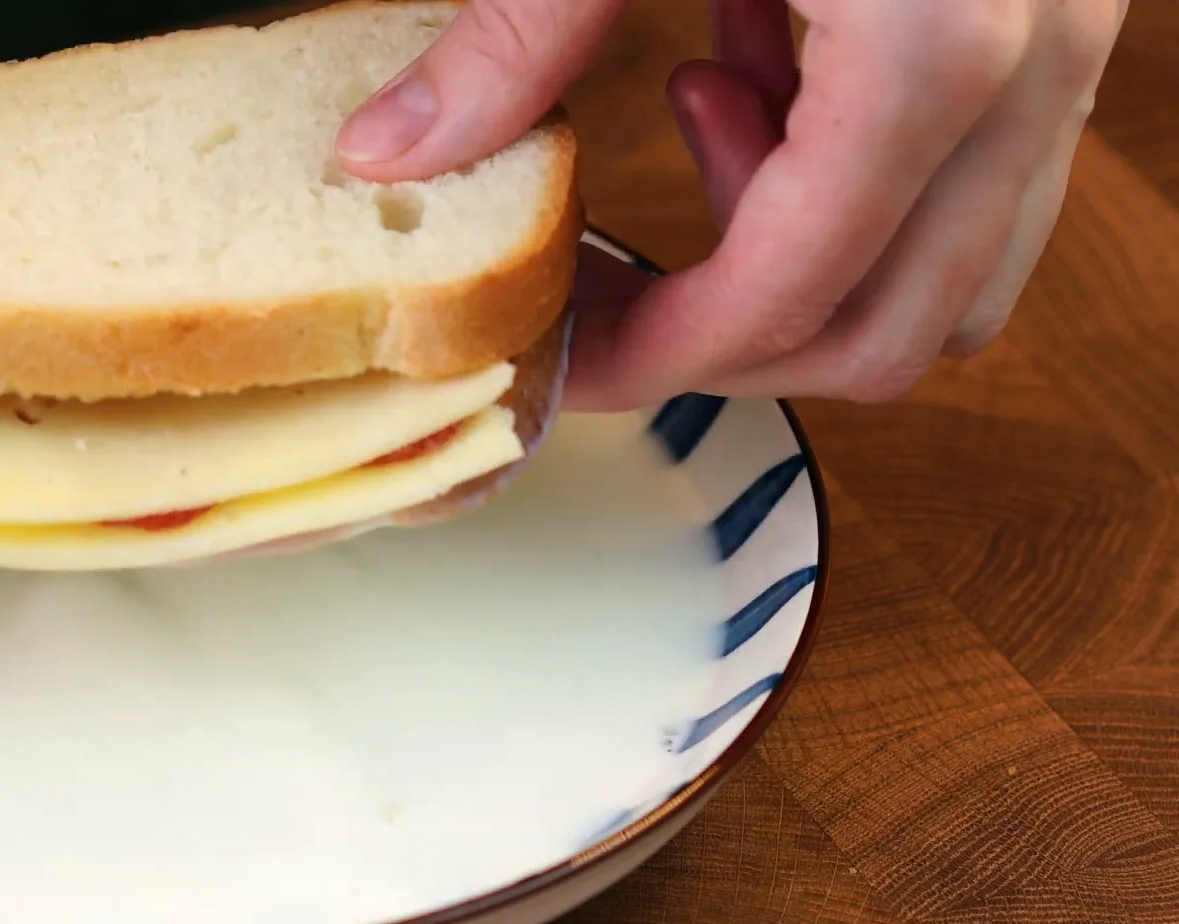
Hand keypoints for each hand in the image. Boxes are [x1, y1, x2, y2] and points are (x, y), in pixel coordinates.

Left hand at [334, 0, 1127, 408]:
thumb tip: (390, 156)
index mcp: (930, 51)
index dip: (657, 357)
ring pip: (954, 272)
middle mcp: (1030, 69)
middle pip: (892, 329)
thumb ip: (512, 37)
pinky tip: (745, 55)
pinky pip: (971, 175)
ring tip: (686, 112)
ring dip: (801, 254)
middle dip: (731, 341)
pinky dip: (848, 170)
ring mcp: (1065, 45)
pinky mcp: (1050, 13)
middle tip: (612, 286)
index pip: (790, 297)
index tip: (564, 357)